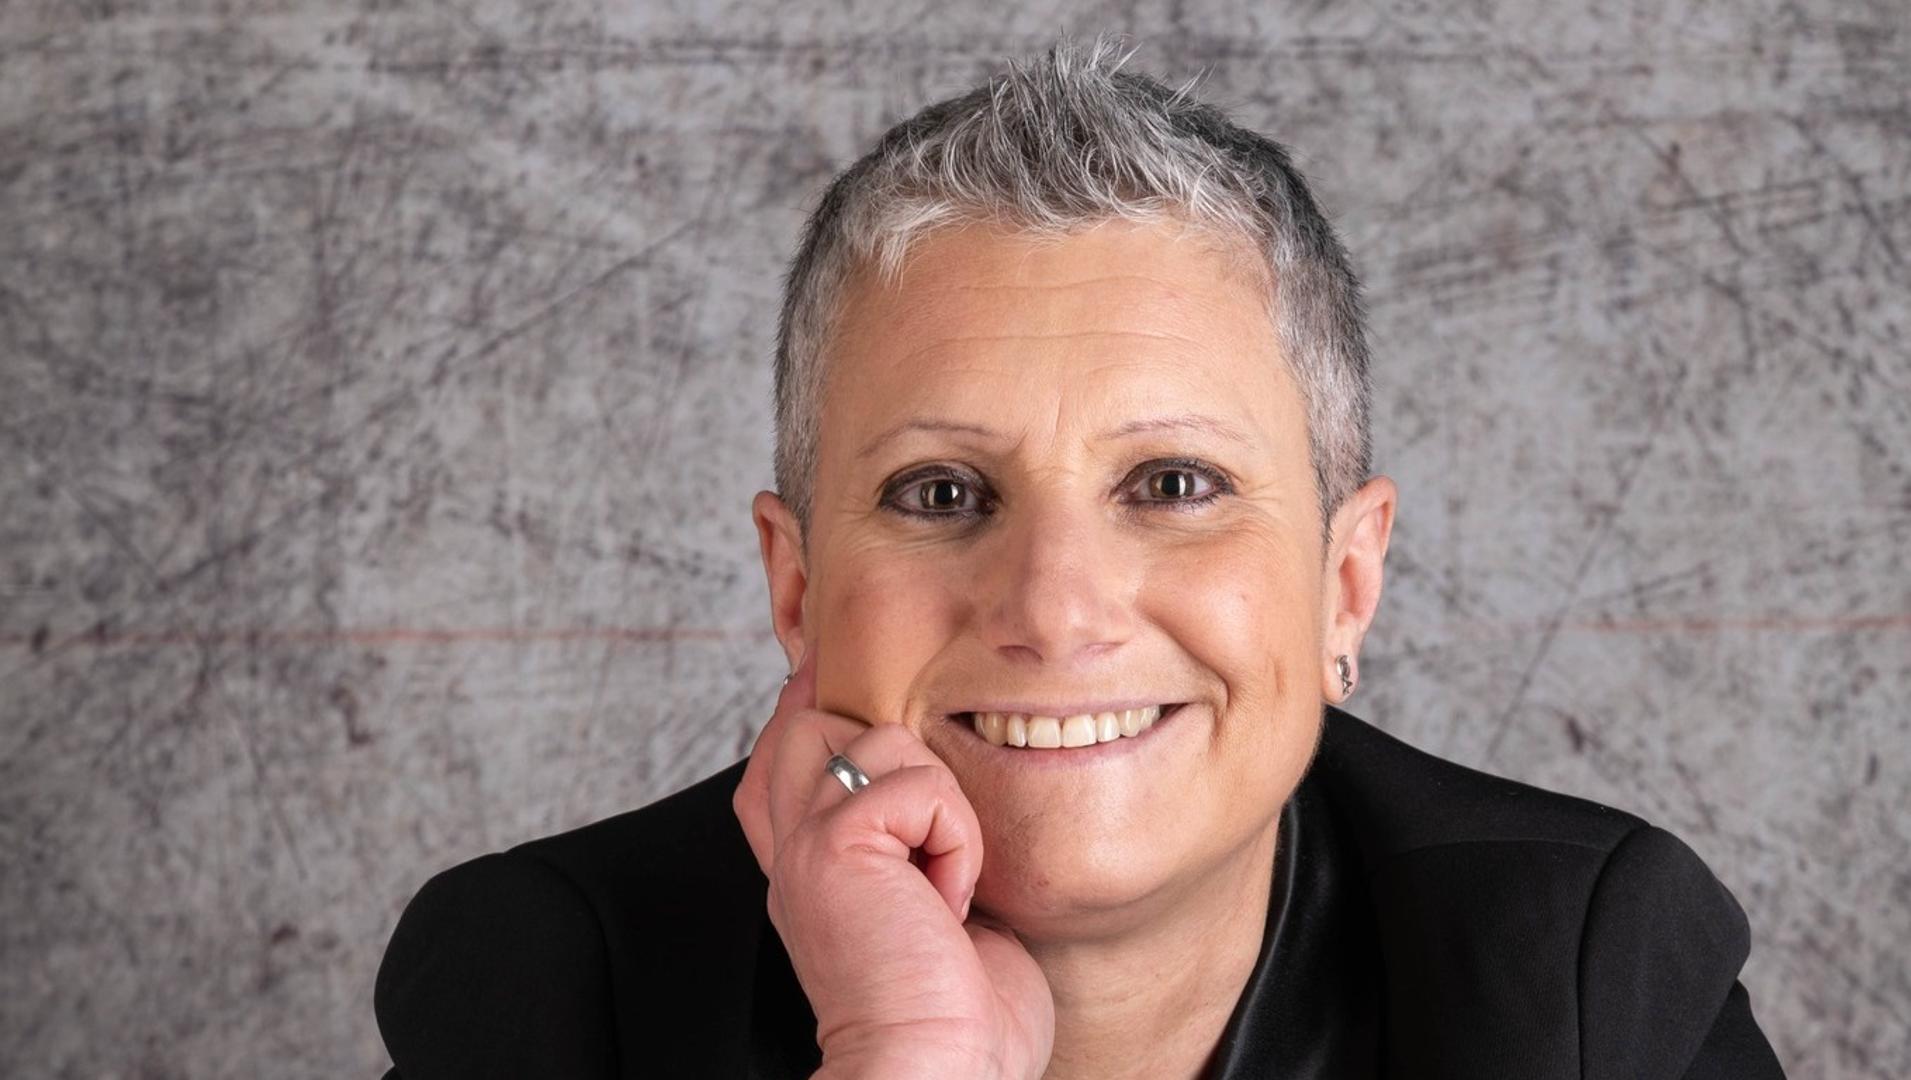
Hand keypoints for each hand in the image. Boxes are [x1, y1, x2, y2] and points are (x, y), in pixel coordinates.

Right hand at [734, 650, 1053, 1078]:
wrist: (935, 1074)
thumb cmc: (959, 1022)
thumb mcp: (945, 914)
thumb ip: (926, 850)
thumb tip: (953, 800)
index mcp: (815, 870)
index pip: (787, 756)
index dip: (809, 706)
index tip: (831, 671)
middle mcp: (797, 851)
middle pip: (809, 721)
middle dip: (881, 734)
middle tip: (934, 807)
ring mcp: (809, 844)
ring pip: (878, 738)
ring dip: (941, 801)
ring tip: (948, 882)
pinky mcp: (833, 846)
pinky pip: (917, 785)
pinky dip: (956, 837)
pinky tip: (949, 899)